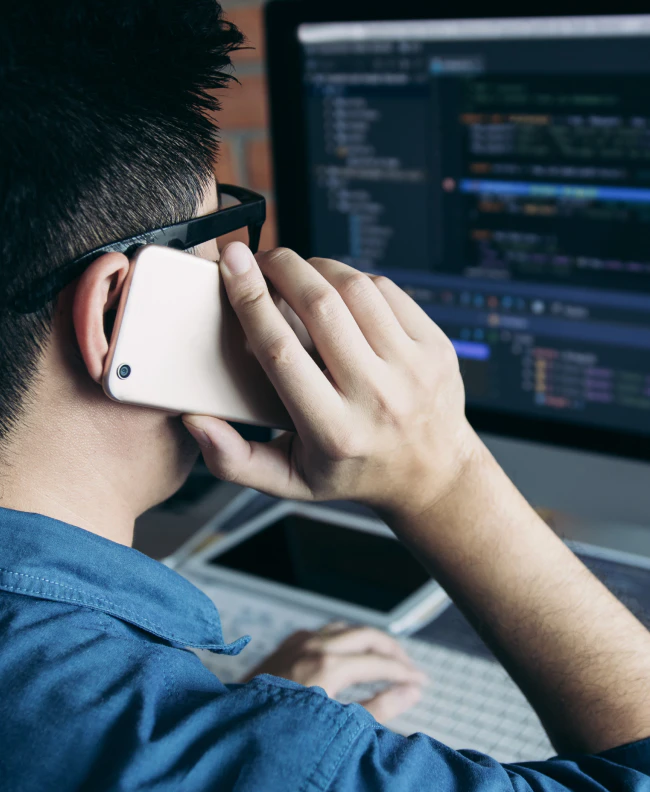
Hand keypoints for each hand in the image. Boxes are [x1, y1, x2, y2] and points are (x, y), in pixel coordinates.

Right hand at [183, 243, 479, 516]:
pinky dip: (354, 278)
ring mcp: (413, 369)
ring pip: (356, 289)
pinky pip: (388, 290)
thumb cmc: (353, 473)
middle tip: (261, 258)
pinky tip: (338, 288)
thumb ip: (236, 460)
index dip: (250, 301)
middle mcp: (378, 397)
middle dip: (282, 268)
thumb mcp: (290, 482)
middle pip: (321, 306)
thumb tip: (196, 422)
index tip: (231, 265)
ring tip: (296, 272)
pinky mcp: (435, 347)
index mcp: (334, 432)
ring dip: (317, 267)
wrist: (432, 474)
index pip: (282, 353)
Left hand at [243, 623, 426, 723]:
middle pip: (368, 635)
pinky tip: (351, 654)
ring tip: (386, 660)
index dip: (406, 673)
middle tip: (410, 670)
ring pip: (347, 628)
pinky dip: (346, 638)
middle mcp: (314, 646)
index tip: (422, 684)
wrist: (232, 732)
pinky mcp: (286, 644)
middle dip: (393, 651)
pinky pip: (325, 631)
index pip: (381, 662)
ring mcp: (298, 641)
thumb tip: (411, 692)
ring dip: (370, 641)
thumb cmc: (282, 736)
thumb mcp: (338, 728)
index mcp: (328, 666)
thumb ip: (379, 708)